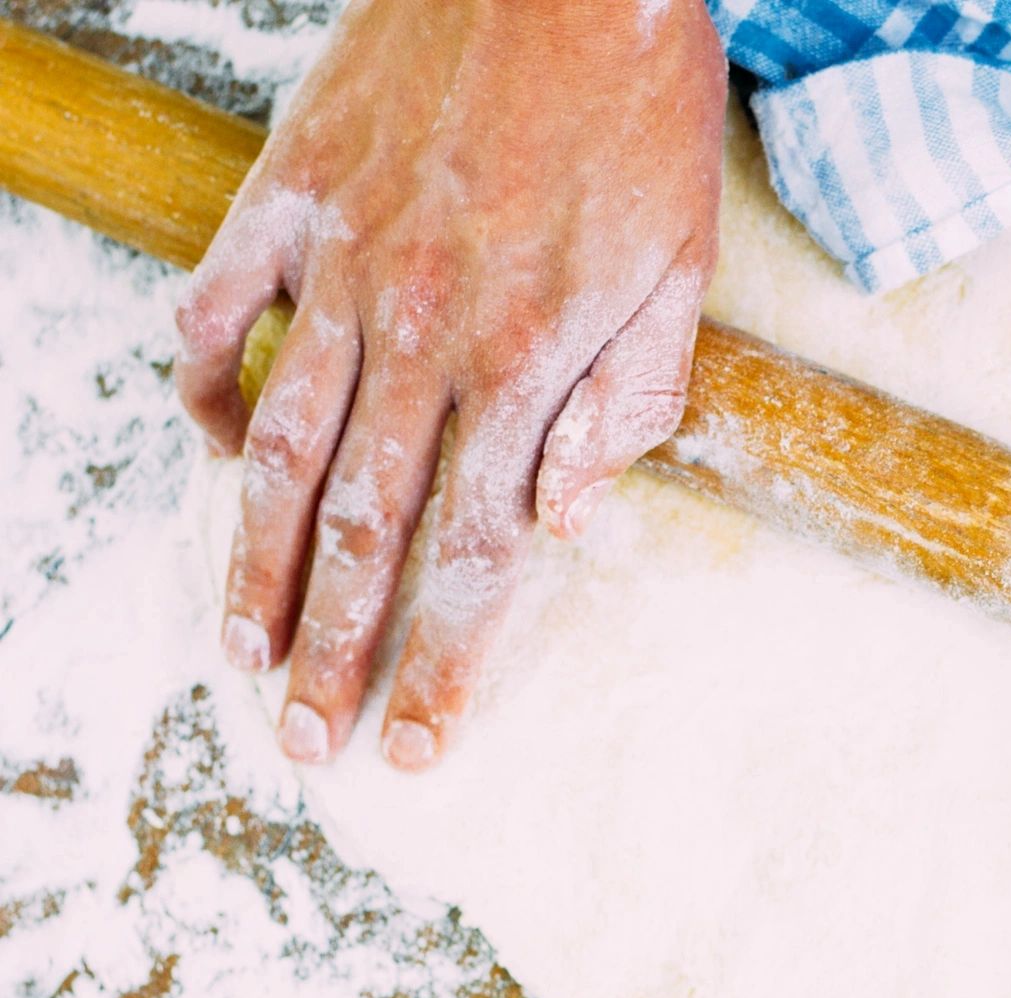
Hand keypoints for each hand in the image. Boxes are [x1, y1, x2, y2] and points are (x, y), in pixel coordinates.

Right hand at [176, 0, 725, 769]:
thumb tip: (563, 519)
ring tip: (239, 646)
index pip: (480, 555)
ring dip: (254, 558)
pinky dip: (208, 380)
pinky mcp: (289, 192)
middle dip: (333, 650)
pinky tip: (209, 437)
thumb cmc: (643, 119)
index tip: (417, 744)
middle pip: (366, 529)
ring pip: (277, 443)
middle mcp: (425, 331)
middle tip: (306, 740)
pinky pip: (222, 307)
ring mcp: (343, 262)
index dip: (446, 662)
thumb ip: (627, 406)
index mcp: (532, 363)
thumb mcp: (681, 271)